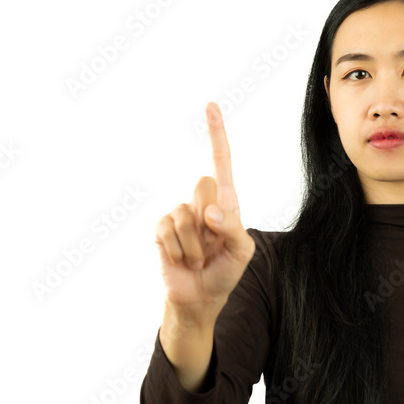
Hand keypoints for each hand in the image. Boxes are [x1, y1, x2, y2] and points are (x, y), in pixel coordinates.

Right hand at [154, 101, 256, 321]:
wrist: (199, 298)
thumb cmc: (224, 272)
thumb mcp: (242, 251)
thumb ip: (233, 228)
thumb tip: (209, 212)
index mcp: (225, 202)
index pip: (220, 161)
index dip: (215, 134)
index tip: (210, 105)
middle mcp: (200, 202)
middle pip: (204, 184)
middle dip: (211, 219)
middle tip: (212, 244)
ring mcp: (178, 214)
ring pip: (186, 215)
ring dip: (195, 246)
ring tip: (198, 259)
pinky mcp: (161, 229)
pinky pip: (168, 230)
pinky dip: (179, 250)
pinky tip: (181, 260)